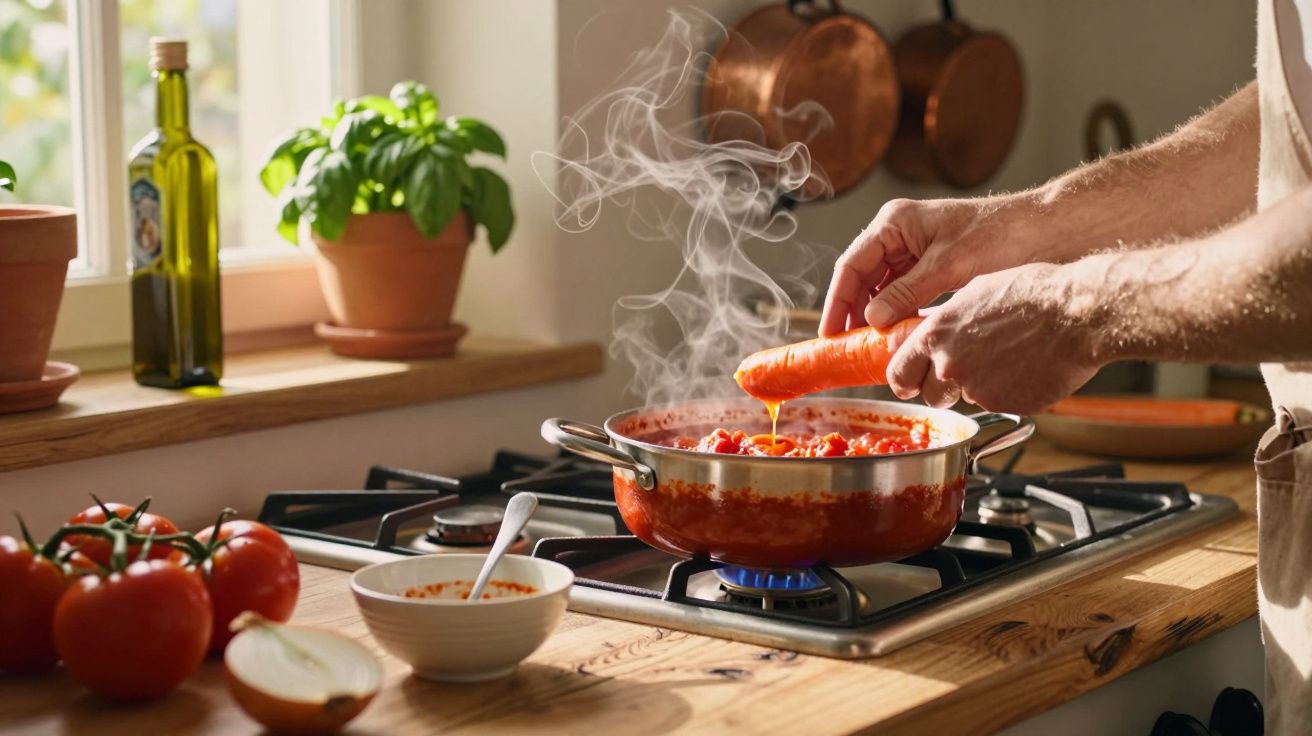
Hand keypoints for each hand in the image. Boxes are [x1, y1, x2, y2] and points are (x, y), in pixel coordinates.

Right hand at [820, 196, 1040, 335]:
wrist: (1046, 232)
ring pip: (881, 287)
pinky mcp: (932, 265)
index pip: (852, 264)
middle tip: (848, 346)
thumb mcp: (948, 267)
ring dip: (876, 315)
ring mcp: (915, 248)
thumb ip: (906, 293)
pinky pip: (903, 292)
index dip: (837, 301)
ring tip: (871, 346)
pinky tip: (898, 335)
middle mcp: (899, 233)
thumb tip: (872, 321)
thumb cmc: (1002, 235)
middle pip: (862, 277)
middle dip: (854, 311)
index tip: (830, 332)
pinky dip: (898, 313)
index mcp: (895, 222)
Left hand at [886, 263, 1102, 412]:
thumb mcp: (973, 294)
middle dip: (941, 388)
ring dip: (977, 387)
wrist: (1076, 314)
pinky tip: (1026, 368)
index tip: (907, 382)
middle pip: (929, 395)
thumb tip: (927, 334)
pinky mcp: (1007, 405)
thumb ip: (943, 322)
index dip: (903, 379)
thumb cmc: (1030, 294)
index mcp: (936, 336)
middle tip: (963, 372)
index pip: (898, 372)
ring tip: (1005, 360)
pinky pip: (998, 403)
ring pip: (966, 398)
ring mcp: (978, 390)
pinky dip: (1007, 392)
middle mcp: (951, 366)